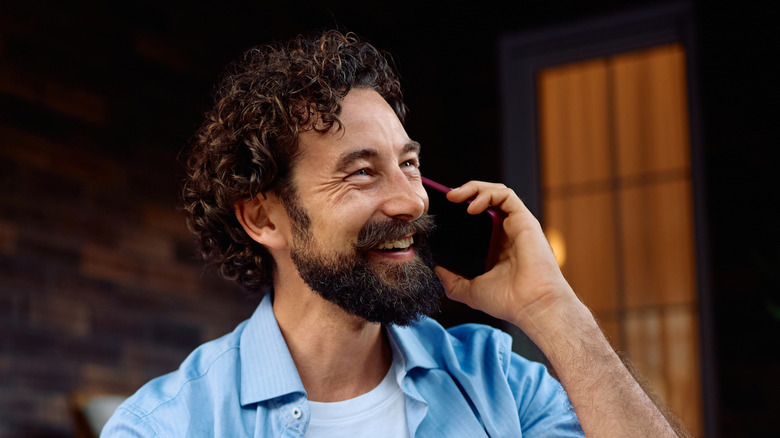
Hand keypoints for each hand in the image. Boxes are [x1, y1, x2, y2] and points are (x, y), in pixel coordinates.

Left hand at [434, 181, 577, 331]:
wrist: (530, 305)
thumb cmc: (508, 301)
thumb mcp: (470, 291)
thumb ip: (453, 281)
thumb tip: (437, 270)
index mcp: (495, 246)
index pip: (477, 218)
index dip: (459, 209)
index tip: (441, 211)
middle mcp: (506, 232)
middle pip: (485, 201)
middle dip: (464, 193)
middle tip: (446, 197)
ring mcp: (516, 225)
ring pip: (495, 193)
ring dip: (474, 189)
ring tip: (455, 196)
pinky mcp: (524, 220)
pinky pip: (506, 196)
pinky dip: (488, 194)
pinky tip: (472, 206)